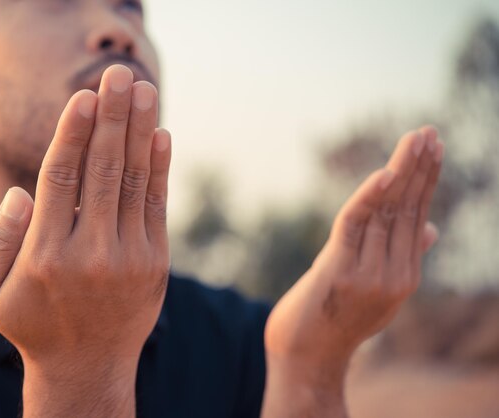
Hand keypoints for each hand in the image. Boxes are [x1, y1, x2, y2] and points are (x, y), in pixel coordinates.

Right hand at [0, 65, 170, 416]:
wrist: (88, 368)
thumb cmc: (33, 325)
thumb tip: (22, 192)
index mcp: (44, 255)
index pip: (61, 178)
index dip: (74, 133)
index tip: (84, 96)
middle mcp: (89, 253)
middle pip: (102, 169)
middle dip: (112, 117)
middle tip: (120, 75)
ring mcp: (129, 258)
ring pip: (133, 181)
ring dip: (140, 132)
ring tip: (143, 91)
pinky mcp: (156, 262)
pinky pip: (157, 206)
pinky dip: (160, 169)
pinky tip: (161, 135)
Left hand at [265, 126, 442, 367]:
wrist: (306, 358)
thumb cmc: (337, 322)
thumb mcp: (377, 293)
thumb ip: (401, 258)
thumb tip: (431, 228)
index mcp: (404, 276)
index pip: (416, 217)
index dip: (425, 181)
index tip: (432, 149)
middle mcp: (393, 275)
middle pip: (407, 209)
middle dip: (419, 168)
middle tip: (429, 132)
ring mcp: (368, 275)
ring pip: (386, 212)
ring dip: (400, 171)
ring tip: (414, 139)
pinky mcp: (338, 271)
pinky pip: (355, 226)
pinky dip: (368, 198)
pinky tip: (384, 174)